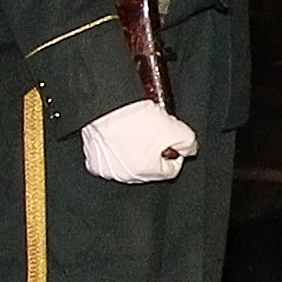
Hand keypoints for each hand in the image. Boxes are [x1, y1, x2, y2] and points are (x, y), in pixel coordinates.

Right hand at [79, 99, 199, 183]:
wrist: (105, 106)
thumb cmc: (135, 117)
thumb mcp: (176, 128)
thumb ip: (189, 143)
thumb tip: (189, 151)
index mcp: (146, 172)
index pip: (172, 170)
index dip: (175, 152)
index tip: (171, 140)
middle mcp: (125, 176)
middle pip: (150, 168)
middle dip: (156, 152)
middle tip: (154, 133)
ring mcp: (106, 170)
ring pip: (131, 164)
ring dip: (137, 151)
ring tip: (137, 131)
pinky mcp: (92, 161)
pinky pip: (111, 159)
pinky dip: (117, 150)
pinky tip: (121, 135)